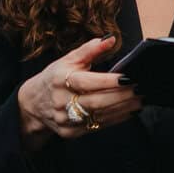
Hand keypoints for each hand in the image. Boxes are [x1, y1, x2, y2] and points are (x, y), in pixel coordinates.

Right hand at [19, 37, 140, 140]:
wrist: (34, 104)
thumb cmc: (55, 78)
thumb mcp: (68, 60)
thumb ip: (90, 50)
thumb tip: (110, 39)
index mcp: (60, 80)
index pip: (88, 82)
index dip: (109, 81)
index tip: (128, 77)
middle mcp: (62, 102)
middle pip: (96, 102)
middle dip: (121, 97)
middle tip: (140, 90)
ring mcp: (66, 120)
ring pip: (100, 116)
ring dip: (123, 109)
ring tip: (139, 100)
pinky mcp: (71, 133)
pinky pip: (97, 126)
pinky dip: (115, 119)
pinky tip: (128, 111)